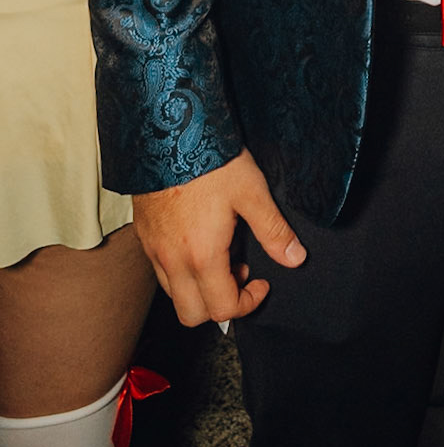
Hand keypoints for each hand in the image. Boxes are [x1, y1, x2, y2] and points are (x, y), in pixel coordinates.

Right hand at [132, 148, 305, 326]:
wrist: (170, 131)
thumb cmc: (212, 161)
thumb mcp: (252, 192)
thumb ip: (273, 230)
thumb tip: (295, 258)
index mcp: (202, 256)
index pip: (223, 309)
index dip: (248, 303)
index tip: (262, 282)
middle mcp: (172, 261)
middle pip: (192, 315)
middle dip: (220, 305)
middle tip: (241, 273)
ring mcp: (154, 250)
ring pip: (174, 295)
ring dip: (200, 289)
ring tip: (222, 254)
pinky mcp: (144, 236)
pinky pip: (161, 272)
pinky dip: (182, 271)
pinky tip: (199, 241)